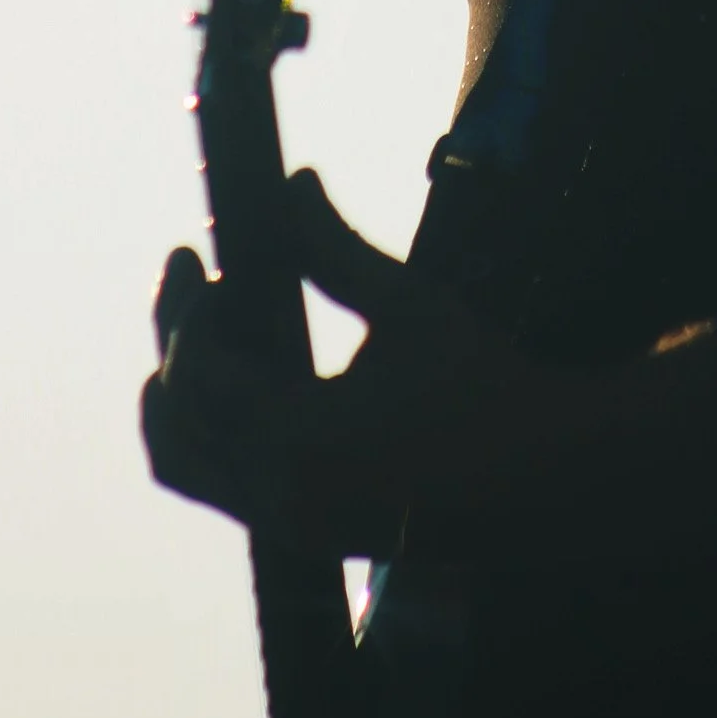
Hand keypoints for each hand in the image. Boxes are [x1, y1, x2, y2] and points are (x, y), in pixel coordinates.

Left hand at [139, 173, 574, 560]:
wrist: (544, 481)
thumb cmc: (486, 386)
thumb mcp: (412, 307)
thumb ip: (337, 250)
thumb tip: (292, 183)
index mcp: (306, 441)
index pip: (200, 373)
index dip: (188, 311)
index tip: (204, 259)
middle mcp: (283, 496)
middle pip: (174, 421)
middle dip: (172, 340)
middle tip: (187, 276)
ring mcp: (289, 525)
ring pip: (183, 464)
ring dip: (177, 392)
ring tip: (198, 327)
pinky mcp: (302, 534)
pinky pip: (220, 482)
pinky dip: (207, 426)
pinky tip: (241, 369)